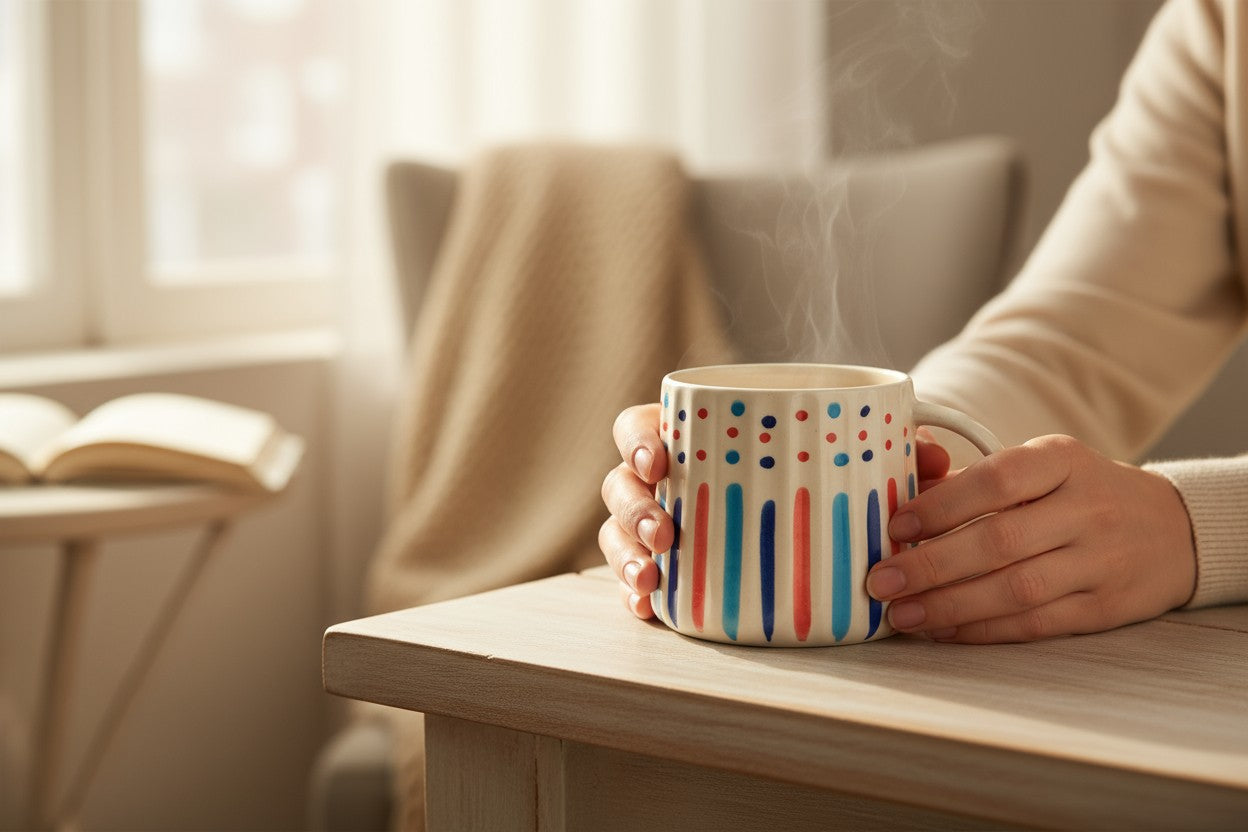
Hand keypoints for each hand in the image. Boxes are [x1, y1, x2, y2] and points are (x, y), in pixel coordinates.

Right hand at [600, 404, 953, 617]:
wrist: (810, 514)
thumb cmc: (816, 472)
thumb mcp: (847, 458)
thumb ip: (887, 453)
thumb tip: (933, 457)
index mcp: (693, 440)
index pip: (642, 426)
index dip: (639, 440)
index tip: (661, 459)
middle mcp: (666, 483)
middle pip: (620, 484)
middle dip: (634, 507)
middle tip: (664, 530)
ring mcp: (659, 529)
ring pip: (619, 534)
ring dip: (628, 553)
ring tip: (653, 575)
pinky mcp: (668, 573)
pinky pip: (635, 583)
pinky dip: (636, 594)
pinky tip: (649, 607)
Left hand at [867, 434, 1196, 642]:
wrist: (1171, 529)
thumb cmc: (1078, 493)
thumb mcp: (1040, 466)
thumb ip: (972, 478)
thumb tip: (898, 494)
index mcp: (1063, 461)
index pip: (998, 480)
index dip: (941, 505)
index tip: (895, 527)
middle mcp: (1087, 508)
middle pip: (1000, 541)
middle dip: (931, 565)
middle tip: (881, 580)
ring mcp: (1100, 561)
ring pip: (1016, 590)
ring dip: (949, 605)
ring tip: (901, 613)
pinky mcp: (1104, 607)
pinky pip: (1034, 623)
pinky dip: (982, 630)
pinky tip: (942, 629)